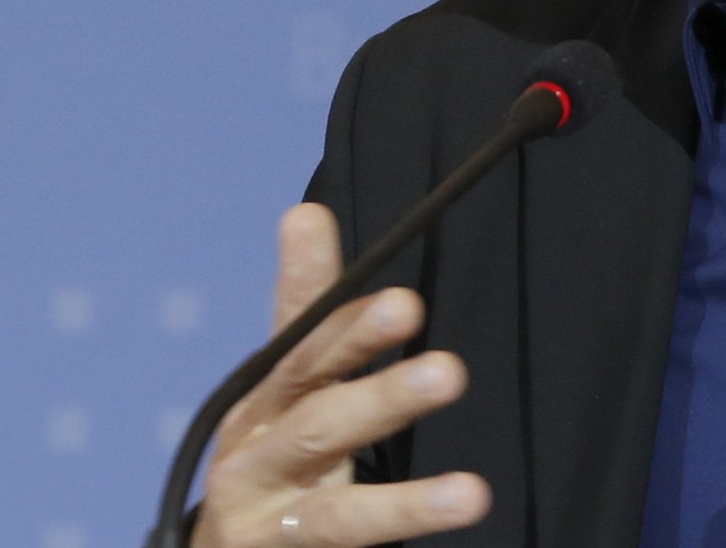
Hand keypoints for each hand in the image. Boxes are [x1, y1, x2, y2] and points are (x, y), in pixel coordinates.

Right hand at [188, 203, 488, 547]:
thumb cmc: (266, 459)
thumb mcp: (284, 385)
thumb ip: (306, 308)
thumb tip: (305, 211)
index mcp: (262, 401)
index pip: (305, 353)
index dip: (350, 330)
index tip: (404, 304)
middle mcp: (254, 455)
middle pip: (317, 424)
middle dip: (381, 399)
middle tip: (449, 372)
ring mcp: (264, 517)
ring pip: (334, 513)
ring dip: (402, 505)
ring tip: (472, 494)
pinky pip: (345, 545)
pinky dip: (399, 530)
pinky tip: (456, 511)